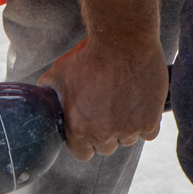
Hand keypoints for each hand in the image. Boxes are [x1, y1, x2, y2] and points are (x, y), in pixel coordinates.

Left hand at [39, 36, 168, 160]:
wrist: (122, 40)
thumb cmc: (88, 54)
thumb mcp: (59, 72)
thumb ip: (50, 91)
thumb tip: (43, 98)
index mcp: (78, 128)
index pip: (82, 153)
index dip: (86, 142)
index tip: (90, 129)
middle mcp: (103, 134)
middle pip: (106, 147)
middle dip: (106, 133)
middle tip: (108, 111)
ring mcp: (128, 129)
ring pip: (129, 139)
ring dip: (127, 127)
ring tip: (124, 102)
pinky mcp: (149, 121)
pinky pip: (149, 133)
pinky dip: (146, 121)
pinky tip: (140, 104)